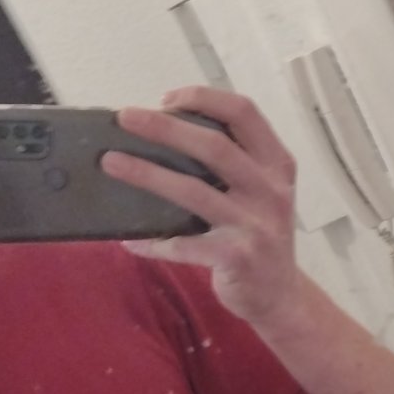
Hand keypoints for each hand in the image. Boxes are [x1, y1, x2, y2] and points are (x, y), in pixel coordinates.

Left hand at [102, 85, 303, 326]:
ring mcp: (256, 225)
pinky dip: (154, 241)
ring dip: (147, 174)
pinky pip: (185, 244)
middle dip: (165, 127)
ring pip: (194, 191)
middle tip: (125, 118)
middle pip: (215, 146)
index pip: (244, 113)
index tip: (166, 99)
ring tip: (112, 162)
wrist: (281, 295)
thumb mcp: (261, 192)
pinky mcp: (238, 257)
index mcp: (276, 165)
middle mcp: (270, 190)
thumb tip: (163, 136)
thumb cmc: (261, 236)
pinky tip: (130, 239)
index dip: (204, 98)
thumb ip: (232, 164)